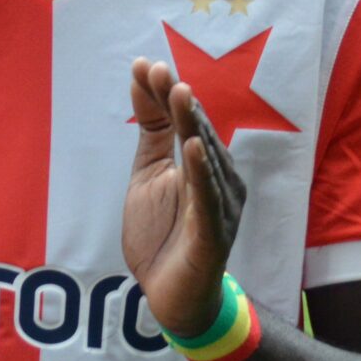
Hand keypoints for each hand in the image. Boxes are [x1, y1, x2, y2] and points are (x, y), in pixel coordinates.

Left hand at [123, 59, 248, 339]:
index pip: (184, 120)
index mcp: (201, 162)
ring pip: (206, 158)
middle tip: (161, 72)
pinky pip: (208, 198)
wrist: (168, 295)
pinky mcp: (214, 231)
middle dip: (178, 101)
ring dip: (193, 126)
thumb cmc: (163, 234)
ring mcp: (219, 204)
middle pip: (197, 132)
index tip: (144, 65)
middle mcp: (217, 177)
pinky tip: (193, 148)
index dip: (164, 93)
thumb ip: (151, 131)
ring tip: (179, 94)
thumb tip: (142, 79)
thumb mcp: (148, 173)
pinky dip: (201, 172)